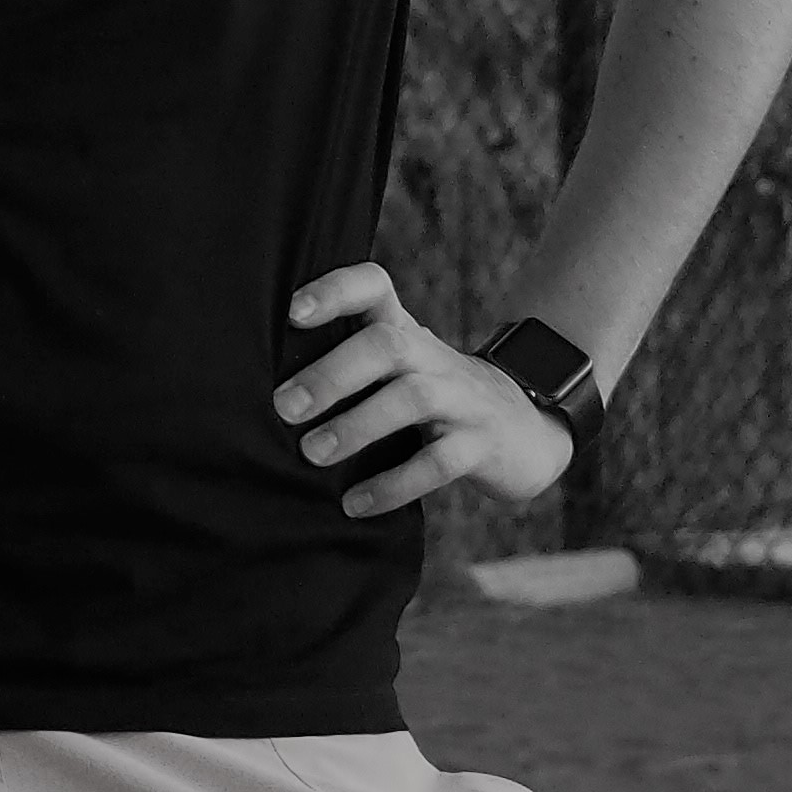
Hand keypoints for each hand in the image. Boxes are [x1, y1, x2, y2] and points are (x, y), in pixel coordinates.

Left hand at [273, 265, 573, 518]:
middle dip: (333, 373)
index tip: (293, 313)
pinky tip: (354, 504)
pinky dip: (394, 484)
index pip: (375, 287)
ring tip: (311, 454)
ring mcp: (462, 399)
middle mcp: (433, 357)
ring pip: (411, 398)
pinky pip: (438, 462)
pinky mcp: (480, 446)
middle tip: (284, 407)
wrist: (527, 429)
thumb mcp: (401, 368)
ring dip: (357, 425)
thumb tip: (264, 389)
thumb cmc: (435, 397)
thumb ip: (349, 363)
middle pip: (387, 344)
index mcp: (406, 331)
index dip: (337, 291)